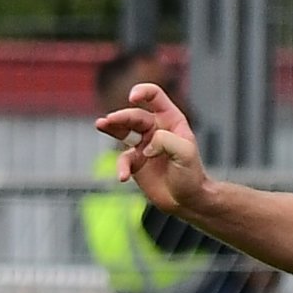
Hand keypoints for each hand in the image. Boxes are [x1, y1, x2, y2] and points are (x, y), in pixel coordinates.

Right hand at [94, 82, 207, 214]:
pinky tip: (122, 176)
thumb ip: (166, 141)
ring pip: (122, 130)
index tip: (132, 97)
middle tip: (109, 120)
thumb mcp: (186, 153)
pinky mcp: (135, 162)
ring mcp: (143, 145)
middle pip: (134, 115)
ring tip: (100, 124)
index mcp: (171, 120)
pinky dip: (121, 167)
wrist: (188, 201)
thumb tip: (146, 146)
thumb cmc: (192, 176)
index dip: (142, 92)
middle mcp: (155, 129)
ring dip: (111, 126)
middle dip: (121, 116)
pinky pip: (122, 160)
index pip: (154, 96)